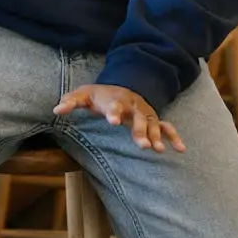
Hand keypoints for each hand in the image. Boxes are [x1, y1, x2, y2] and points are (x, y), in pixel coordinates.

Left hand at [53, 83, 185, 153]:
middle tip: (142, 145)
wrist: (120, 86)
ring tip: (157, 150)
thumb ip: (70, 102)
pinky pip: (166, 127)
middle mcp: (132, 106)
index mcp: (114, 100)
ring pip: (153, 123)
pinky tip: (180, 149)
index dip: (113, 113)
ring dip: (156, 136)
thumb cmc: (98, 95)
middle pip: (137, 117)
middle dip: (140, 130)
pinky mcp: (153, 119)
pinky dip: (174, 136)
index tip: (113, 121)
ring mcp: (144, 112)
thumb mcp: (82, 95)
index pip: (113, 106)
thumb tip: (56, 110)